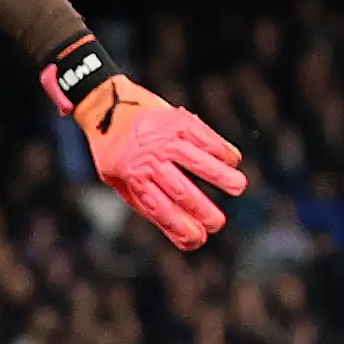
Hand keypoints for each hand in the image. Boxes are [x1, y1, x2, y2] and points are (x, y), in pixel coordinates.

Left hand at [69, 77, 246, 249]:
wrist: (105, 105)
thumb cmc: (112, 148)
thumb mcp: (116, 179)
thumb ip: (143, 201)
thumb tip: (178, 231)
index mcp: (134, 178)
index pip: (161, 210)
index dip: (181, 228)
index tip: (199, 238)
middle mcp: (150, 160)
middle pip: (182, 191)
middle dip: (203, 211)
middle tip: (218, 223)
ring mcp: (165, 139)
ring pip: (197, 161)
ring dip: (220, 176)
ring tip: (238, 187)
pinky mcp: (177, 120)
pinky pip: (203, 136)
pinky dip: (219, 148)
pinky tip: (232, 160)